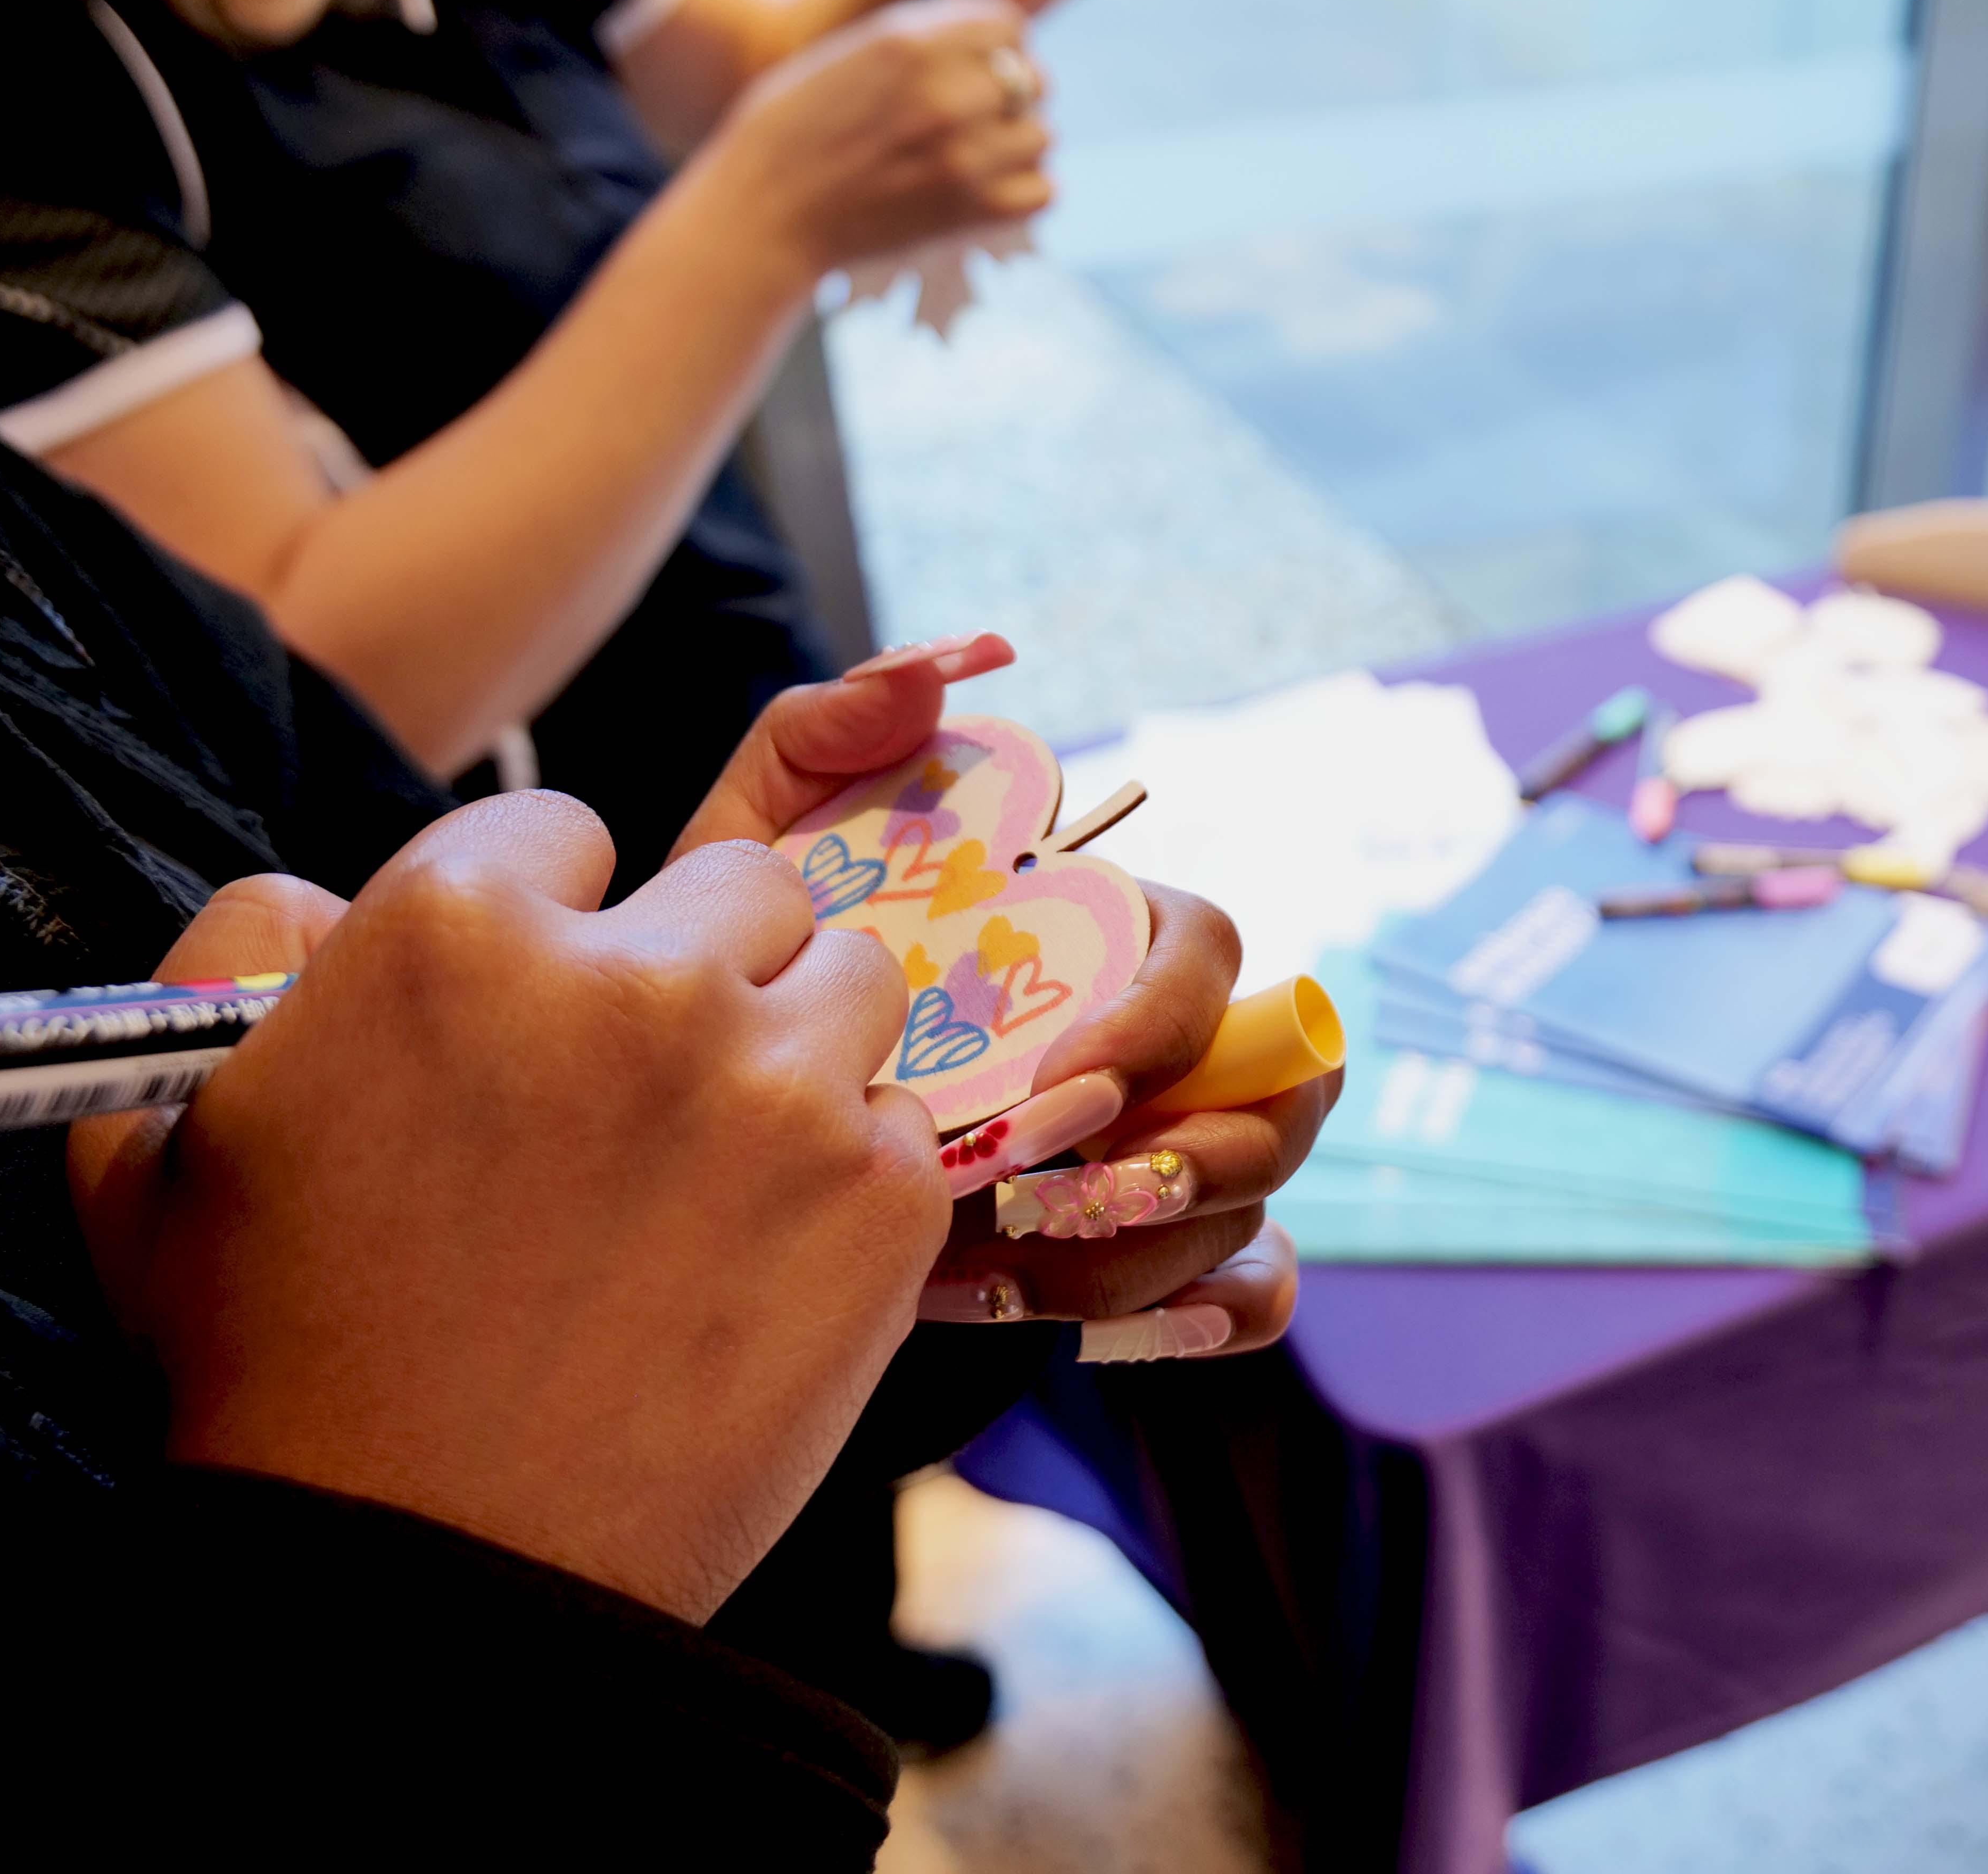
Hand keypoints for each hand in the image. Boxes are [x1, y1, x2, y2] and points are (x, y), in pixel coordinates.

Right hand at [64, 616, 1011, 1334]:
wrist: (423, 1569)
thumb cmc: (284, 1359)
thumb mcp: (181, 1131)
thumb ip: (251, 959)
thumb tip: (331, 897)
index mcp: (461, 928)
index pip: (564, 834)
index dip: (552, 920)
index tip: (543, 1011)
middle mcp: (640, 979)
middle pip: (742, 891)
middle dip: (702, 967)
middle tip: (650, 1090)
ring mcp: (781, 1086)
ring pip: (851, 982)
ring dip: (799, 1050)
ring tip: (721, 1166)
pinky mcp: (884, 1195)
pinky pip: (901, 1123)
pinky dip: (850, 1178)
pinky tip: (765, 1256)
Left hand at [676, 637, 1330, 1357]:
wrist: (704, 1131)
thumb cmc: (753, 974)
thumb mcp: (758, 851)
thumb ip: (828, 733)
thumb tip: (944, 670)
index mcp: (1110, 937)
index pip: (1212, 955)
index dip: (1159, 1025)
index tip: (1053, 1084)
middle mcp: (1171, 1044)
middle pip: (1283, 1090)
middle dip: (1194, 1156)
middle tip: (1054, 1192)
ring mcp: (1180, 1154)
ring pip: (1256, 1207)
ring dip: (1143, 1251)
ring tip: (996, 1271)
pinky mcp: (1164, 1254)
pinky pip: (1255, 1292)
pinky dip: (1203, 1313)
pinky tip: (1083, 1317)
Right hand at [689, 0, 1051, 277]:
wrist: (763, 212)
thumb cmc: (792, 130)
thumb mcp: (849, 55)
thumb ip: (920, 42)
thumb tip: (988, 44)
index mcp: (909, 42)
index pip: (1008, 23)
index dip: (997, 46)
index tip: (974, 68)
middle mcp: (945, 92)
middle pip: (1032, 79)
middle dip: (1010, 97)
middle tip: (974, 120)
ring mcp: (965, 155)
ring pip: (1042, 136)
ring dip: (1016, 148)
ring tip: (974, 160)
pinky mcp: (973, 212)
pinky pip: (1042, 192)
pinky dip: (1021, 194)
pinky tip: (984, 194)